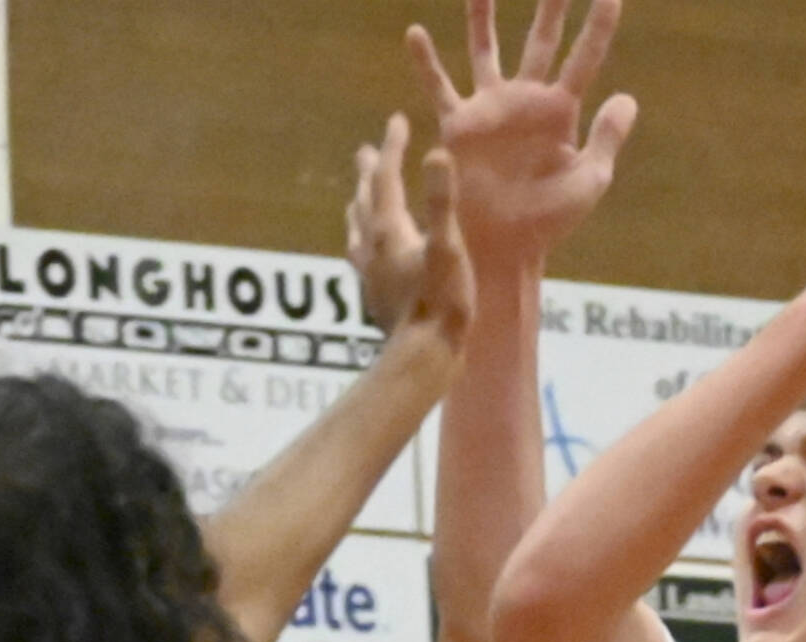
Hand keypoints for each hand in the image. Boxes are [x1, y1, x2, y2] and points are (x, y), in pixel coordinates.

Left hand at [347, 116, 475, 351]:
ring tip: (359, 196)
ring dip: (359, 206)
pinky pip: (362, 257)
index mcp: (388, 230)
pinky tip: (366, 254)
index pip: (386, 177)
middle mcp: (372, 247)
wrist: (423, 357)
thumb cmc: (441, 302)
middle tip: (366, 151)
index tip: (396, 120)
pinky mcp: (375, 297)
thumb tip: (437, 153)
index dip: (392, 147)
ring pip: (358, 229)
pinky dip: (363, 240)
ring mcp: (370, 274)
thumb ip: (441, 202)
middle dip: (369, 173)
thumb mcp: (447, 247)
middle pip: (366, 200)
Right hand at [407, 0, 636, 264]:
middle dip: (551, 2)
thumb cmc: (549, 222)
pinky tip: (415, 32)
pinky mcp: (459, 125)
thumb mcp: (588, 181)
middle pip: (541, 38)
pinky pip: (440, 87)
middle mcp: (527, 101)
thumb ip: (607, 139)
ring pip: (486, 49)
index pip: (585, 57)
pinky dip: (426, 63)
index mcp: (562, 112)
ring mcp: (491, 109)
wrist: (504, 248)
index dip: (598, 24)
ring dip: (483, 16)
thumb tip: (627, 97)